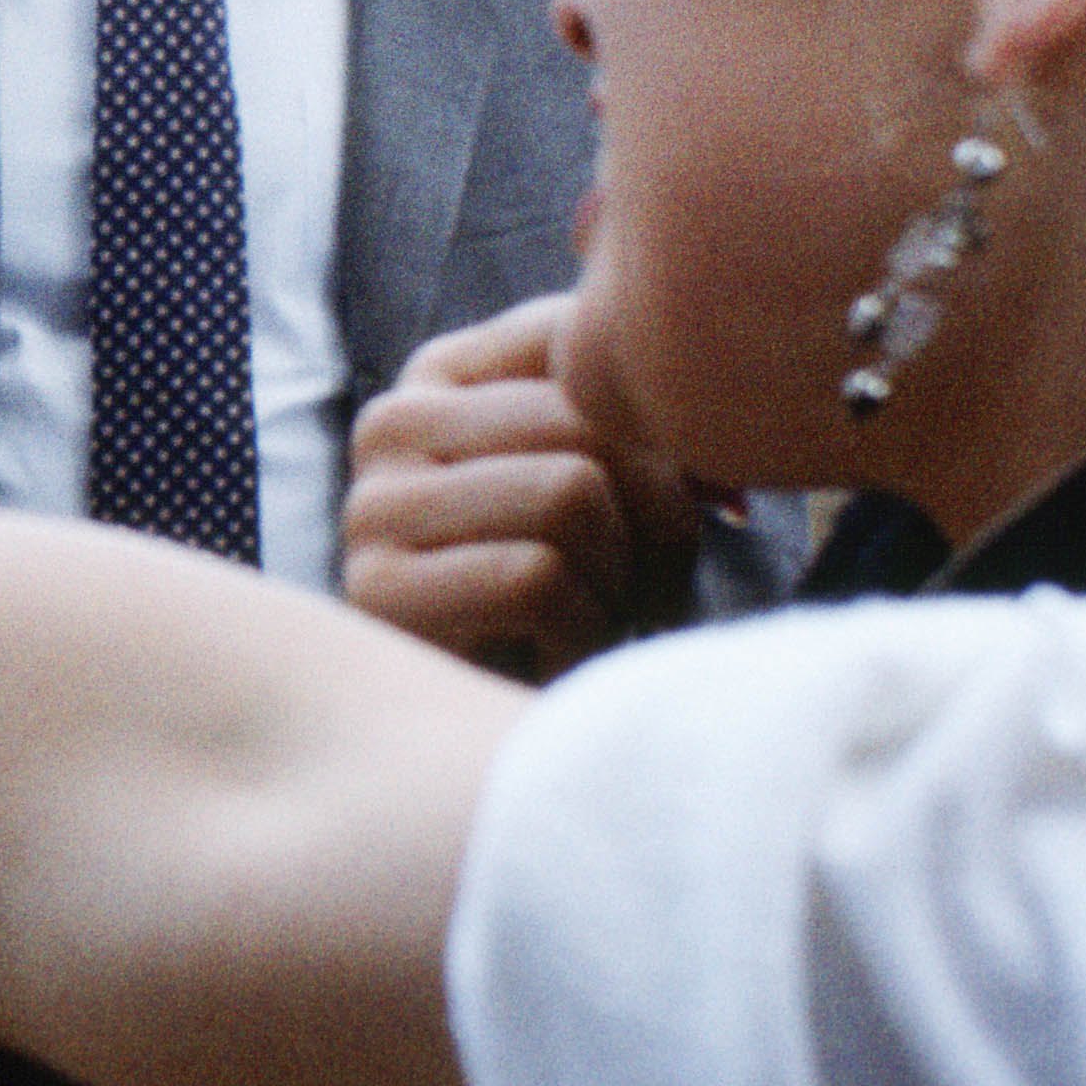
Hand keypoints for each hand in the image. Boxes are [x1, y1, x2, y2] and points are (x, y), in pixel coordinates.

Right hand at [339, 296, 704, 680]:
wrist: (512, 742)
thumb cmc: (581, 597)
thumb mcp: (613, 477)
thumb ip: (639, 411)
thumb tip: (714, 399)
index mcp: (444, 376)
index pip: (585, 343)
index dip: (665, 430)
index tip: (693, 501)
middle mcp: (389, 425)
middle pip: (588, 419)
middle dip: (657, 513)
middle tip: (652, 583)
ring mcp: (371, 507)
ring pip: (568, 491)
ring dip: (619, 576)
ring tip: (600, 617)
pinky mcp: (380, 592)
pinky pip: (536, 575)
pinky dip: (581, 627)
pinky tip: (560, 656)